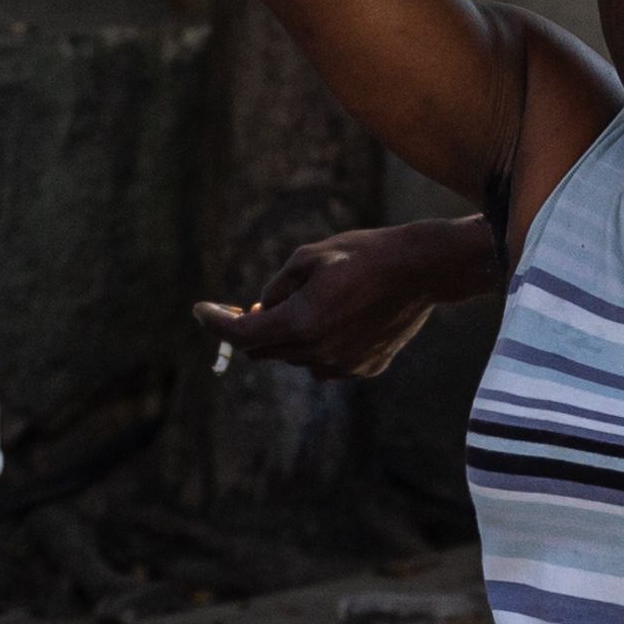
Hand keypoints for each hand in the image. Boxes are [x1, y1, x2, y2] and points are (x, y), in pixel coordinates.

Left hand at [194, 219, 489, 379]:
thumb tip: (261, 309)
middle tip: (245, 306)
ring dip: (289, 335)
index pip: (241, 334)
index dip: (215, 322)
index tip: (200, 310)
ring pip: (296, 356)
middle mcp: (319, 353)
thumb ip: (276, 287)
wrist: (423, 269)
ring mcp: (344, 366)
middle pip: (265, 350)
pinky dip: (321, 343)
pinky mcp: (365, 369)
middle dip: (251, 329)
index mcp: (301, 322)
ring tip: (310, 301)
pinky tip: (341, 316)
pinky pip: (327, 361)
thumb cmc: (365, 254)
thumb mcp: (309, 257)